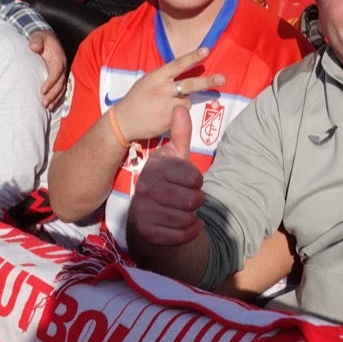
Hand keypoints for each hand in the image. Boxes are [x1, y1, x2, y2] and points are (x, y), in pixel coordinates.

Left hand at [29, 30, 66, 109]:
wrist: (46, 38)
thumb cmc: (41, 38)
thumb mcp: (38, 36)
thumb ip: (36, 41)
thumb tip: (33, 47)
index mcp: (59, 57)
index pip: (57, 71)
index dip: (51, 81)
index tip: (42, 90)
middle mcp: (62, 66)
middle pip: (60, 83)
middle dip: (53, 94)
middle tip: (44, 103)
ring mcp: (61, 72)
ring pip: (61, 87)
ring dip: (55, 98)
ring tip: (47, 107)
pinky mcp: (58, 76)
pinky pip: (60, 88)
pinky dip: (56, 97)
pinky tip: (50, 105)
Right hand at [112, 46, 225, 140]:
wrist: (124, 121)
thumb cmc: (137, 98)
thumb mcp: (148, 81)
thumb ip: (165, 77)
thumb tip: (185, 72)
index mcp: (157, 77)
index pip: (178, 64)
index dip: (192, 57)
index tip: (207, 50)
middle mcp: (163, 90)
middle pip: (189, 84)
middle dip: (207, 81)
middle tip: (222, 78)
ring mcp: (166, 106)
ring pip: (187, 102)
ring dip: (183, 103)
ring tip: (167, 106)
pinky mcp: (168, 121)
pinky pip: (182, 116)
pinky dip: (178, 116)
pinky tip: (165, 116)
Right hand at [127, 108, 204, 246]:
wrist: (145, 217)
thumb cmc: (166, 183)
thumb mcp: (174, 158)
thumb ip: (180, 134)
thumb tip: (179, 106)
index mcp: (155, 168)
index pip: (194, 177)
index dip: (197, 182)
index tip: (188, 182)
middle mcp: (146, 188)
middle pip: (193, 200)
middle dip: (196, 201)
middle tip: (188, 199)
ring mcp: (144, 210)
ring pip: (188, 217)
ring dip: (192, 216)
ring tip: (183, 211)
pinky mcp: (147, 231)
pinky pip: (181, 235)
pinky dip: (191, 231)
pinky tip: (187, 224)